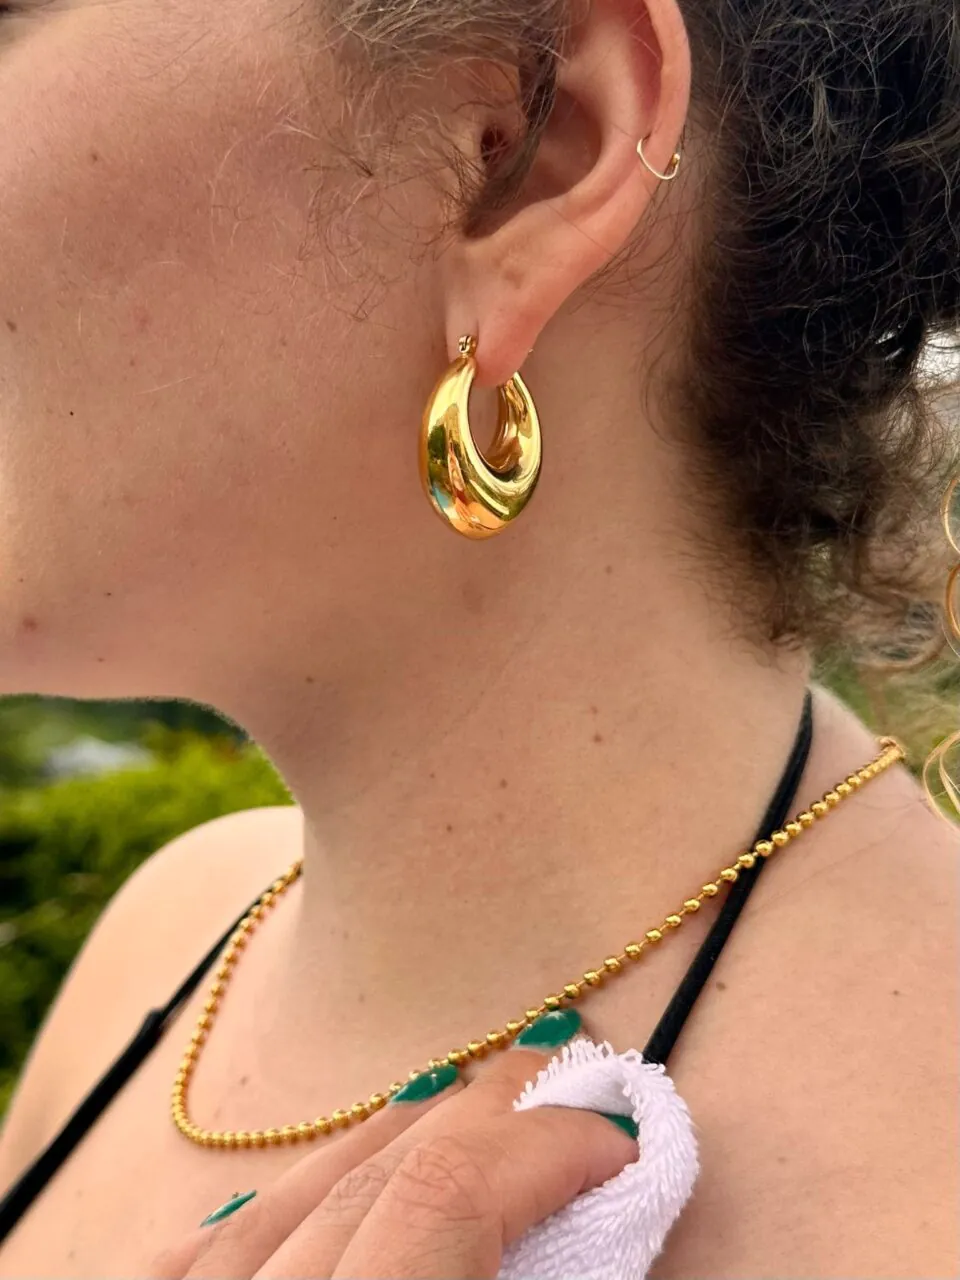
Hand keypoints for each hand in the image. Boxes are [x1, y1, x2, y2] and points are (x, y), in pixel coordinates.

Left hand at [147, 1040, 637, 1278]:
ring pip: (290, 1195)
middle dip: (486, 1115)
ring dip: (392, 1134)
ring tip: (464, 1087)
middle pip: (377, 1178)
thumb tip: (596, 1207)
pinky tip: (329, 1166)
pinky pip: (202, 1249)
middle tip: (563, 1069)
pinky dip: (282, 1200)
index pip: (446, 1196)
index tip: (617, 1137)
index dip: (544, 1150)